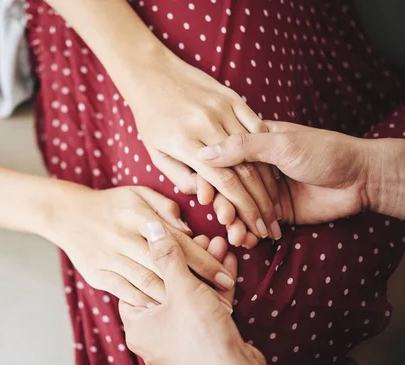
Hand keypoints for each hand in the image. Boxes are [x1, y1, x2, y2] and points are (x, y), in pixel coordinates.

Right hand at [42, 182, 235, 306]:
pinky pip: (126, 292)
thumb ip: (166, 208)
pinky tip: (165, 311)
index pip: (177, 241)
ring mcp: (108, 257)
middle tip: (221, 300)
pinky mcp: (97, 274)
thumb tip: (188, 231)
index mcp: (136, 214)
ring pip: (147, 281)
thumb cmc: (111, 204)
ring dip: (175, 298)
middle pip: (166, 264)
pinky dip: (146, 302)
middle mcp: (122, 236)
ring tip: (200, 311)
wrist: (67, 214)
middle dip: (196, 284)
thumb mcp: (138, 194)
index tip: (226, 277)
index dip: (205, 261)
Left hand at [119, 221, 286, 364]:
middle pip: (166, 288)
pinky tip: (228, 261)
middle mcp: (154, 336)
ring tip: (217, 243)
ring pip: (189, 298)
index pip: (135, 284)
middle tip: (198, 237)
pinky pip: (205, 309)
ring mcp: (180, 341)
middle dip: (186, 261)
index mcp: (137, 327)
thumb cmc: (201, 336)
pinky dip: (215, 288)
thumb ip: (167, 255)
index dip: (151, 258)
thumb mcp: (182, 288)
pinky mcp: (204, 343)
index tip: (165, 238)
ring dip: (204, 271)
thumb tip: (151, 226)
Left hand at [126, 52, 281, 242]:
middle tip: (271, 226)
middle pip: (244, 171)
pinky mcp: (232, 96)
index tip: (255, 228)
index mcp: (185, 143)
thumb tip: (204, 195)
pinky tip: (274, 170)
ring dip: (268, 183)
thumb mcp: (155, 152)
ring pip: (254, 150)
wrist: (151, 74)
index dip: (243, 209)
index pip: (223, 182)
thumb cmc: (150, 118)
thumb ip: (180, 176)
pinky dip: (266, 148)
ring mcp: (221, 108)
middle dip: (261, 204)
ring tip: (275, 206)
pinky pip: (256, 124)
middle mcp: (206, 125)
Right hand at [197, 121, 369, 223]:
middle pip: (225, 189)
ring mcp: (264, 191)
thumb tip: (204, 152)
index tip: (202, 195)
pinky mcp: (275, 213)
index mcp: (253, 144)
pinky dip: (249, 234)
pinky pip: (255, 224)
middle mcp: (254, 167)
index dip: (207, 179)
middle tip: (225, 218)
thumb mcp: (282, 144)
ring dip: (234, 224)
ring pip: (238, 209)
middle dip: (222, 206)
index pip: (219, 161)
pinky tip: (247, 241)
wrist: (361, 179)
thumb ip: (244, 148)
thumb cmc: (324, 152)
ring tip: (237, 235)